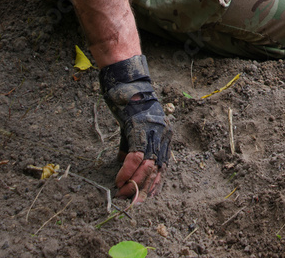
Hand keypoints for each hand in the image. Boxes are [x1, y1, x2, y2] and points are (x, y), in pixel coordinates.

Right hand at [99, 54, 170, 202]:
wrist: (127, 84)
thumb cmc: (130, 104)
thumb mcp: (134, 127)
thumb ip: (132, 144)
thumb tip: (125, 163)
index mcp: (163, 134)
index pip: (164, 164)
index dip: (156, 183)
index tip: (147, 197)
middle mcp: (162, 134)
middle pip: (158, 168)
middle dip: (144, 187)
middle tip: (131, 201)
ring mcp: (152, 131)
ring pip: (148, 165)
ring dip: (135, 182)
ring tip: (123, 193)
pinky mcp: (140, 128)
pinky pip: (136, 156)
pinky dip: (128, 170)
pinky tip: (120, 179)